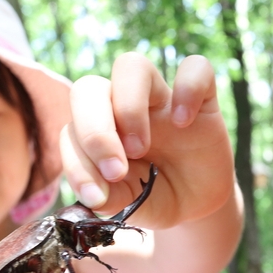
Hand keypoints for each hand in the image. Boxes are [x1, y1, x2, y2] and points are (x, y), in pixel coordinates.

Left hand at [60, 52, 235, 229]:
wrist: (196, 206)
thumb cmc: (153, 197)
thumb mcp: (127, 205)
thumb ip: (106, 197)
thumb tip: (94, 194)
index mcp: (98, 131)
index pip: (72, 130)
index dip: (77, 163)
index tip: (97, 196)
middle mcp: (122, 107)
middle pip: (89, 87)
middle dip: (94, 131)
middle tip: (116, 170)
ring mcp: (161, 98)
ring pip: (131, 66)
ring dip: (129, 107)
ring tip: (141, 148)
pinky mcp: (200, 98)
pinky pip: (195, 67)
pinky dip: (187, 89)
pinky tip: (185, 123)